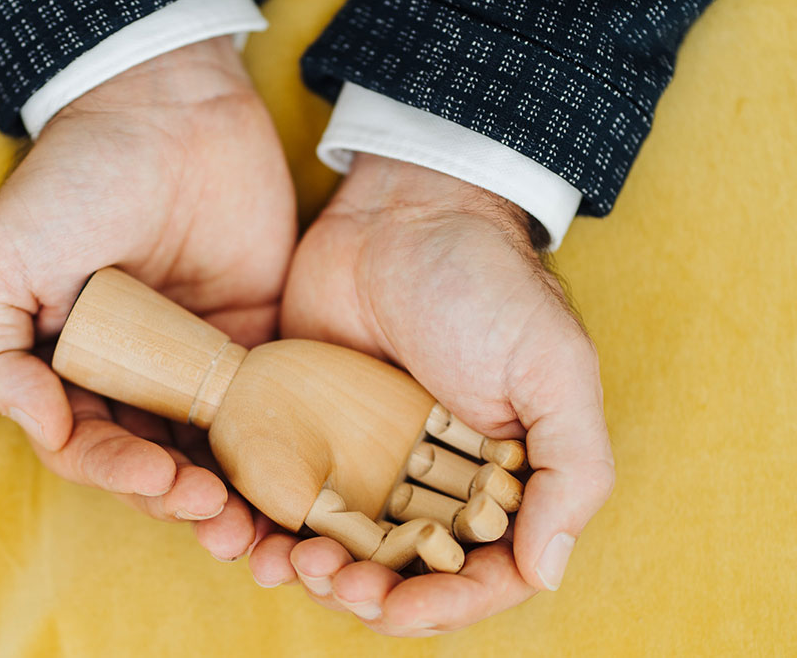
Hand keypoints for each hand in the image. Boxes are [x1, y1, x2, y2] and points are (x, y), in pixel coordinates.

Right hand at [0, 37, 295, 560]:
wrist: (173, 110)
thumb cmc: (78, 179)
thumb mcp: (1, 260)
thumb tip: (43, 430)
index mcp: (73, 371)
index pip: (93, 447)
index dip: (122, 474)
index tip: (159, 475)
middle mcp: (135, 378)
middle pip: (160, 465)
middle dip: (184, 502)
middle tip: (220, 519)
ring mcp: (199, 365)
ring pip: (216, 455)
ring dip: (235, 502)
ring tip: (258, 529)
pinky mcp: (258, 345)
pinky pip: (272, 411)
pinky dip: (282, 456)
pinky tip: (299, 487)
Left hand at [248, 154, 613, 634]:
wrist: (401, 211)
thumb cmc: (487, 286)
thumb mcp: (553, 371)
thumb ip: (571, 471)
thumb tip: (546, 573)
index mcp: (499, 481)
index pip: (479, 576)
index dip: (443, 608)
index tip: (398, 610)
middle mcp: (434, 482)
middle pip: (402, 577)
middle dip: (368, 596)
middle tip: (333, 580)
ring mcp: (367, 460)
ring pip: (340, 550)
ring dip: (316, 576)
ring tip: (288, 562)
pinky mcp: (310, 431)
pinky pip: (289, 501)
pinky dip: (271, 531)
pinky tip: (251, 535)